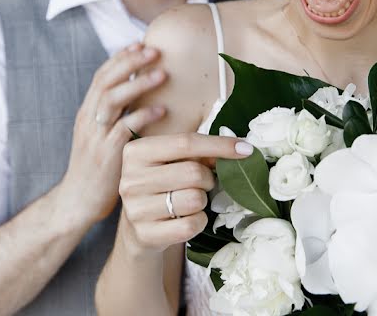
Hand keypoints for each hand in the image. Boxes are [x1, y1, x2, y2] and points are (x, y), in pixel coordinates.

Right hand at [58, 43, 167, 225]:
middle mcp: (88, 119)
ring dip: (138, 84)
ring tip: (161, 74)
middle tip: (154, 49)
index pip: (101, 76)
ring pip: (112, 100)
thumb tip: (140, 95)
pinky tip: (161, 109)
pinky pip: (123, 129)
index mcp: (87, 112)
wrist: (78, 201)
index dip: (120, 58)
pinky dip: (142, 116)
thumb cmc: (97, 168)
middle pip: (106, 81)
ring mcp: (95, 136)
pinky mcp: (105, 154)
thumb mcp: (100, 135)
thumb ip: (115, 115)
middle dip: (130, 62)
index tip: (140, 43)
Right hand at [118, 133, 253, 254]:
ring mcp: (135, 209)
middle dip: (209, 179)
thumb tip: (238, 150)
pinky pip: (191, 225)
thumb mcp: (172, 162)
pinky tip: (187, 219)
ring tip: (190, 201)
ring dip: (202, 201)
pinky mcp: (146, 234)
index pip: (185, 143)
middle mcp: (130, 179)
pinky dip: (198, 221)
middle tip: (204, 183)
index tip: (246, 149)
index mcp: (136, 152)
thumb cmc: (162, 186)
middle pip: (193, 172)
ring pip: (194, 200)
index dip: (219, 145)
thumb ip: (198, 152)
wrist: (138, 228)